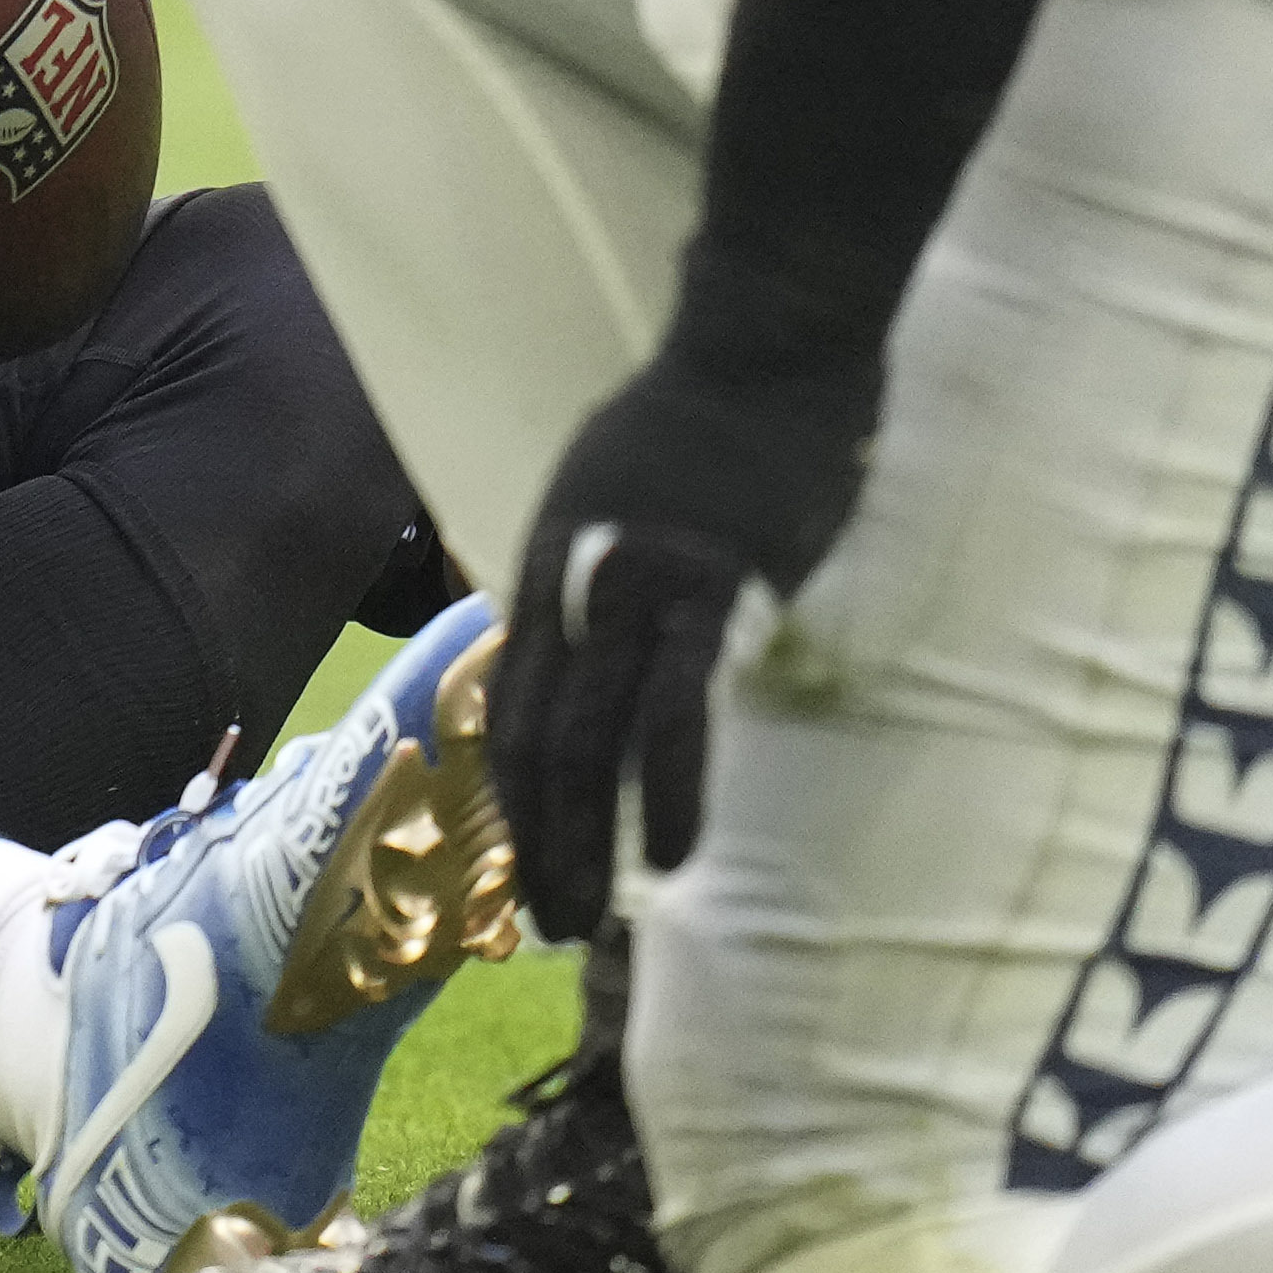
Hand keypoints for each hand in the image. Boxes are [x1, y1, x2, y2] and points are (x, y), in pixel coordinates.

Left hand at [494, 338, 876, 947]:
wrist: (762, 346)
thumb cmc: (703, 424)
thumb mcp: (610, 500)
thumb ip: (597, 579)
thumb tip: (602, 646)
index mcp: (544, 569)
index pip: (511, 705)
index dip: (510, 795)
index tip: (522, 864)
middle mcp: (571, 586)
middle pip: (534, 741)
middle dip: (534, 842)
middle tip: (549, 926)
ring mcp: (634, 588)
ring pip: (589, 741)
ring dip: (584, 841)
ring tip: (591, 918)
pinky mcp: (709, 588)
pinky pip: (676, 709)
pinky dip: (667, 790)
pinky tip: (671, 852)